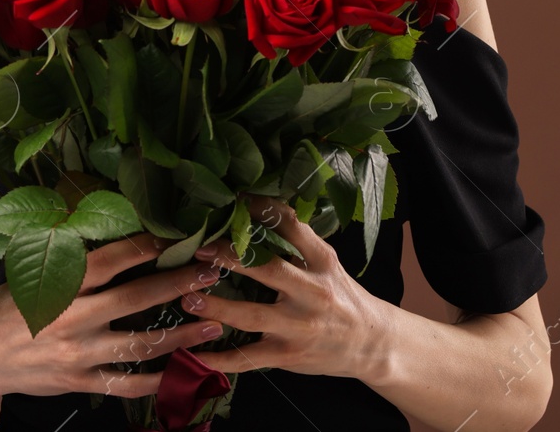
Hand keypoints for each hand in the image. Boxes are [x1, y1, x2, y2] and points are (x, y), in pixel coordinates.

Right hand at [0, 233, 223, 400]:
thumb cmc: (6, 307)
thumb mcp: (28, 271)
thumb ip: (69, 258)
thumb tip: (111, 224)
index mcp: (57, 284)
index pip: (109, 259)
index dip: (146, 246)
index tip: (177, 236)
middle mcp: (70, 319)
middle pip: (134, 299)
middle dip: (177, 283)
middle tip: (212, 271)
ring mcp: (76, 355)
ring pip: (139, 345)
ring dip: (182, 335)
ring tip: (215, 323)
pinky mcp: (78, 382)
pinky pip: (126, 383)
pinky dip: (158, 380)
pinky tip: (185, 371)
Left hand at [182, 196, 392, 380]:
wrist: (371, 344)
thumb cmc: (342, 297)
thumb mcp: (328, 263)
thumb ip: (298, 242)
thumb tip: (258, 209)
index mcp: (322, 261)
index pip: (292, 227)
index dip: (262, 210)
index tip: (235, 200)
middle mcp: (311, 291)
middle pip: (267, 270)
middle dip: (231, 258)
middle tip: (200, 250)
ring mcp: (298, 326)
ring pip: (251, 316)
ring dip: (216, 307)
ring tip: (187, 298)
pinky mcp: (287, 355)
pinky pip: (248, 358)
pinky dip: (219, 359)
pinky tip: (194, 354)